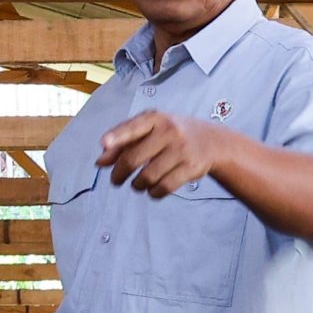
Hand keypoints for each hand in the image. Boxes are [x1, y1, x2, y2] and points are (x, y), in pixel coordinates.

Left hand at [96, 110, 226, 196]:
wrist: (211, 141)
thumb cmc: (172, 135)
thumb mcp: (150, 131)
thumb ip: (124, 143)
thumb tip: (100, 162)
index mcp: (156, 119)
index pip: (132, 127)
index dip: (117, 136)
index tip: (103, 143)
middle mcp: (169, 132)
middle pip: (133, 159)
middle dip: (119, 174)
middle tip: (116, 180)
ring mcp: (181, 150)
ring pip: (147, 177)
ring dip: (137, 185)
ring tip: (137, 184)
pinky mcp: (191, 168)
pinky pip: (164, 187)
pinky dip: (154, 193)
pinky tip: (152, 190)